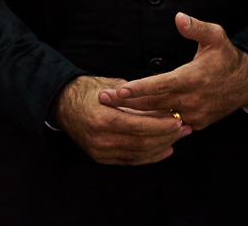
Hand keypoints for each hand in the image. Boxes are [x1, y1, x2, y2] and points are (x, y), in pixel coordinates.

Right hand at [49, 75, 191, 164]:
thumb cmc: (89, 90)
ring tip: (179, 138)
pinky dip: (149, 156)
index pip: (140, 127)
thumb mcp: (112, 87)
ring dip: (162, 147)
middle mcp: (101, 139)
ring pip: (138, 154)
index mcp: (103, 119)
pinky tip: (165, 150)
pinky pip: (130, 160)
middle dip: (167, 137)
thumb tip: (162, 104)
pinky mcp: (101, 157)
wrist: (62, 104)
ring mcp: (100, 151)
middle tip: (186, 128)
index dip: (162, 126)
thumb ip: (135, 99)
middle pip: (142, 143)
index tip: (179, 120)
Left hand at [99, 13, 247, 130]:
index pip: (160, 86)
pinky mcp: (196, 124)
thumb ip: (196, 27)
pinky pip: (170, 125)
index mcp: (193, 78)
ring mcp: (194, 115)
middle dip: (126, 103)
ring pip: (159, 118)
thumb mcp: (215, 36)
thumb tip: (179, 17)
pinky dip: (152, 122)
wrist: (246, 83)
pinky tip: (133, 119)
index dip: (139, 89)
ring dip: (135, 115)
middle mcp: (192, 100)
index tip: (120, 90)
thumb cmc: (226, 57)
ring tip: (111, 109)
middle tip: (102, 99)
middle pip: (153, 104)